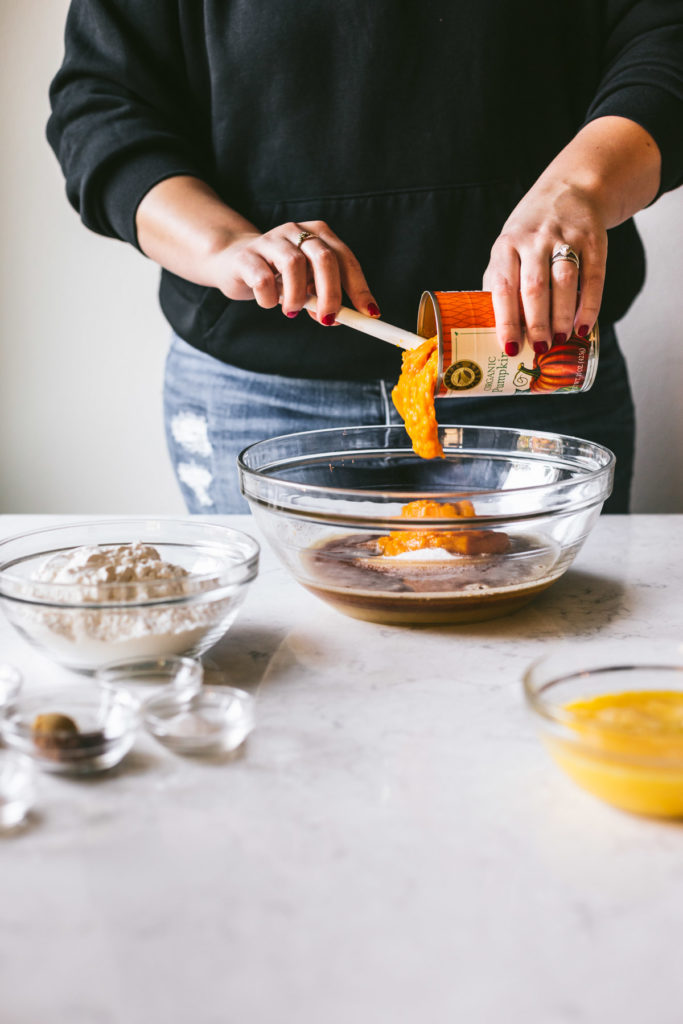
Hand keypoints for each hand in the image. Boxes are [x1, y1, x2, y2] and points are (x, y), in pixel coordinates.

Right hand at [206, 220, 380, 324]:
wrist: (233, 262)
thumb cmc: (278, 276)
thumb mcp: (306, 285)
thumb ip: (322, 298)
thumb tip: (339, 319)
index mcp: (318, 234)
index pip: (346, 258)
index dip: (359, 288)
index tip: (368, 314)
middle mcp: (296, 230)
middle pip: (324, 258)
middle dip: (331, 293)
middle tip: (328, 320)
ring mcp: (270, 239)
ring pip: (294, 265)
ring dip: (297, 297)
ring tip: (291, 311)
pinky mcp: (247, 255)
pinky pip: (263, 280)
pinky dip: (270, 300)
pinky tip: (268, 302)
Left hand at [483, 182, 606, 354]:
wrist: (571, 189)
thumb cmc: (530, 233)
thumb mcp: (507, 248)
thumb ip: (500, 282)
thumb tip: (493, 330)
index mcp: (506, 245)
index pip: (503, 287)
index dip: (506, 320)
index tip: (510, 348)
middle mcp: (534, 239)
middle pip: (534, 287)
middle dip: (537, 323)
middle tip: (540, 349)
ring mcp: (565, 237)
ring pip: (563, 282)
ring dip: (562, 316)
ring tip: (560, 340)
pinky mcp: (593, 240)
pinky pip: (592, 278)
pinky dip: (589, 306)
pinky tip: (583, 327)